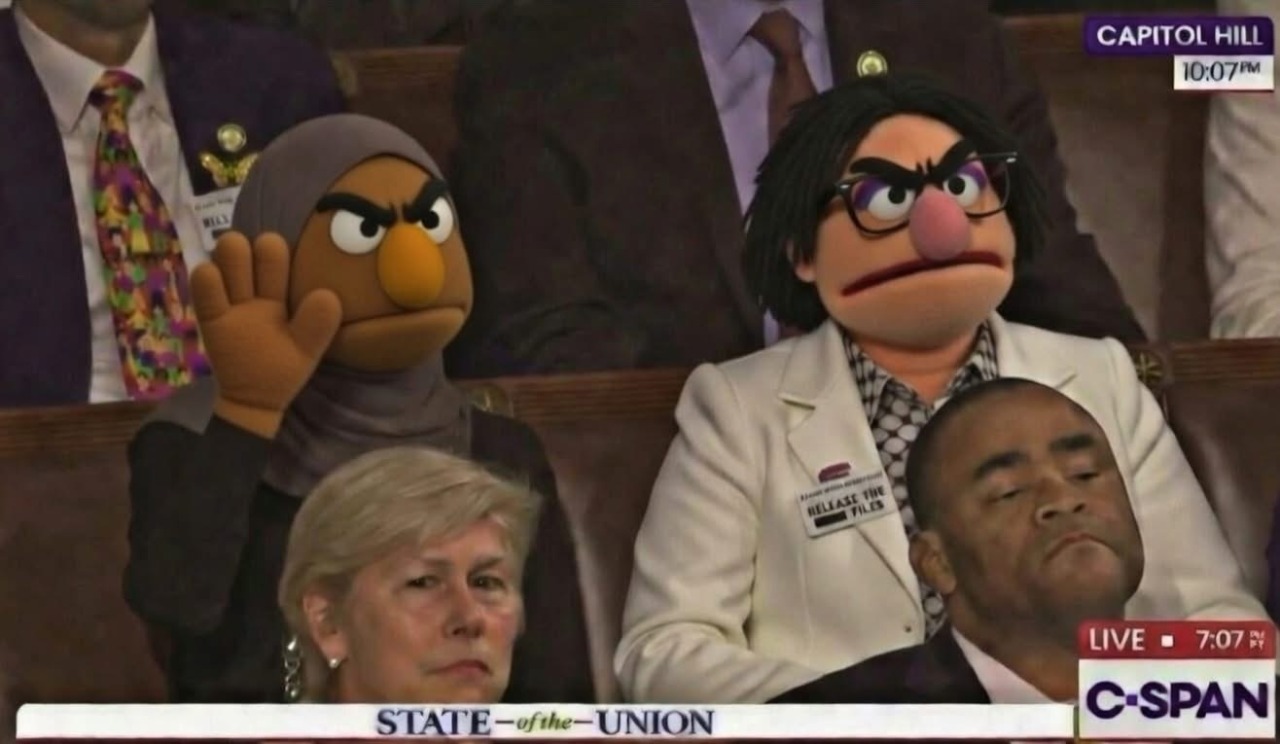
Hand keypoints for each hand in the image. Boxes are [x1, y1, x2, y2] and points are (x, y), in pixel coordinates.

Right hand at [192, 231, 341, 436]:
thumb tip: (327, 295)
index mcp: (280, 294)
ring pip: (226, 257)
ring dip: (231, 254)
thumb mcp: (307, 349)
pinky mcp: (210, 318)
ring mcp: (231, 302)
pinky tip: (212, 278)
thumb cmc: (284, 369)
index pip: (276, 256)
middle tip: (262, 260)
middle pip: (249, 248)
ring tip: (238, 273)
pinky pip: (204, 290)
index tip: (283, 254)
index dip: (276, 248)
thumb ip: (318, 325)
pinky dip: (207, 277)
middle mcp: (254, 291)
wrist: (254, 401)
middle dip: (255, 246)